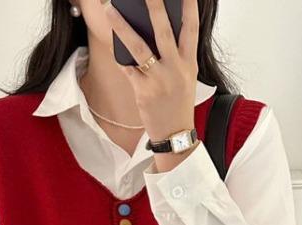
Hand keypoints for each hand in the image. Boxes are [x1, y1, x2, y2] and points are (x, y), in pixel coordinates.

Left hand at [104, 0, 199, 142]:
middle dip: (154, 7)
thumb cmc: (178, 104)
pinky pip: (127, 68)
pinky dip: (120, 57)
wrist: (175, 135)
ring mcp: (159, 80)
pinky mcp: (143, 91)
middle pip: (164, 31)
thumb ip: (176, 56)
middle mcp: (175, 69)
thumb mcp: (186, 78)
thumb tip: (153, 32)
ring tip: (110, 10)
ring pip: (139, 47)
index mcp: (189, 63)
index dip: (189, 8)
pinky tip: (111, 45)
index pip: (191, 29)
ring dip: (122, 27)